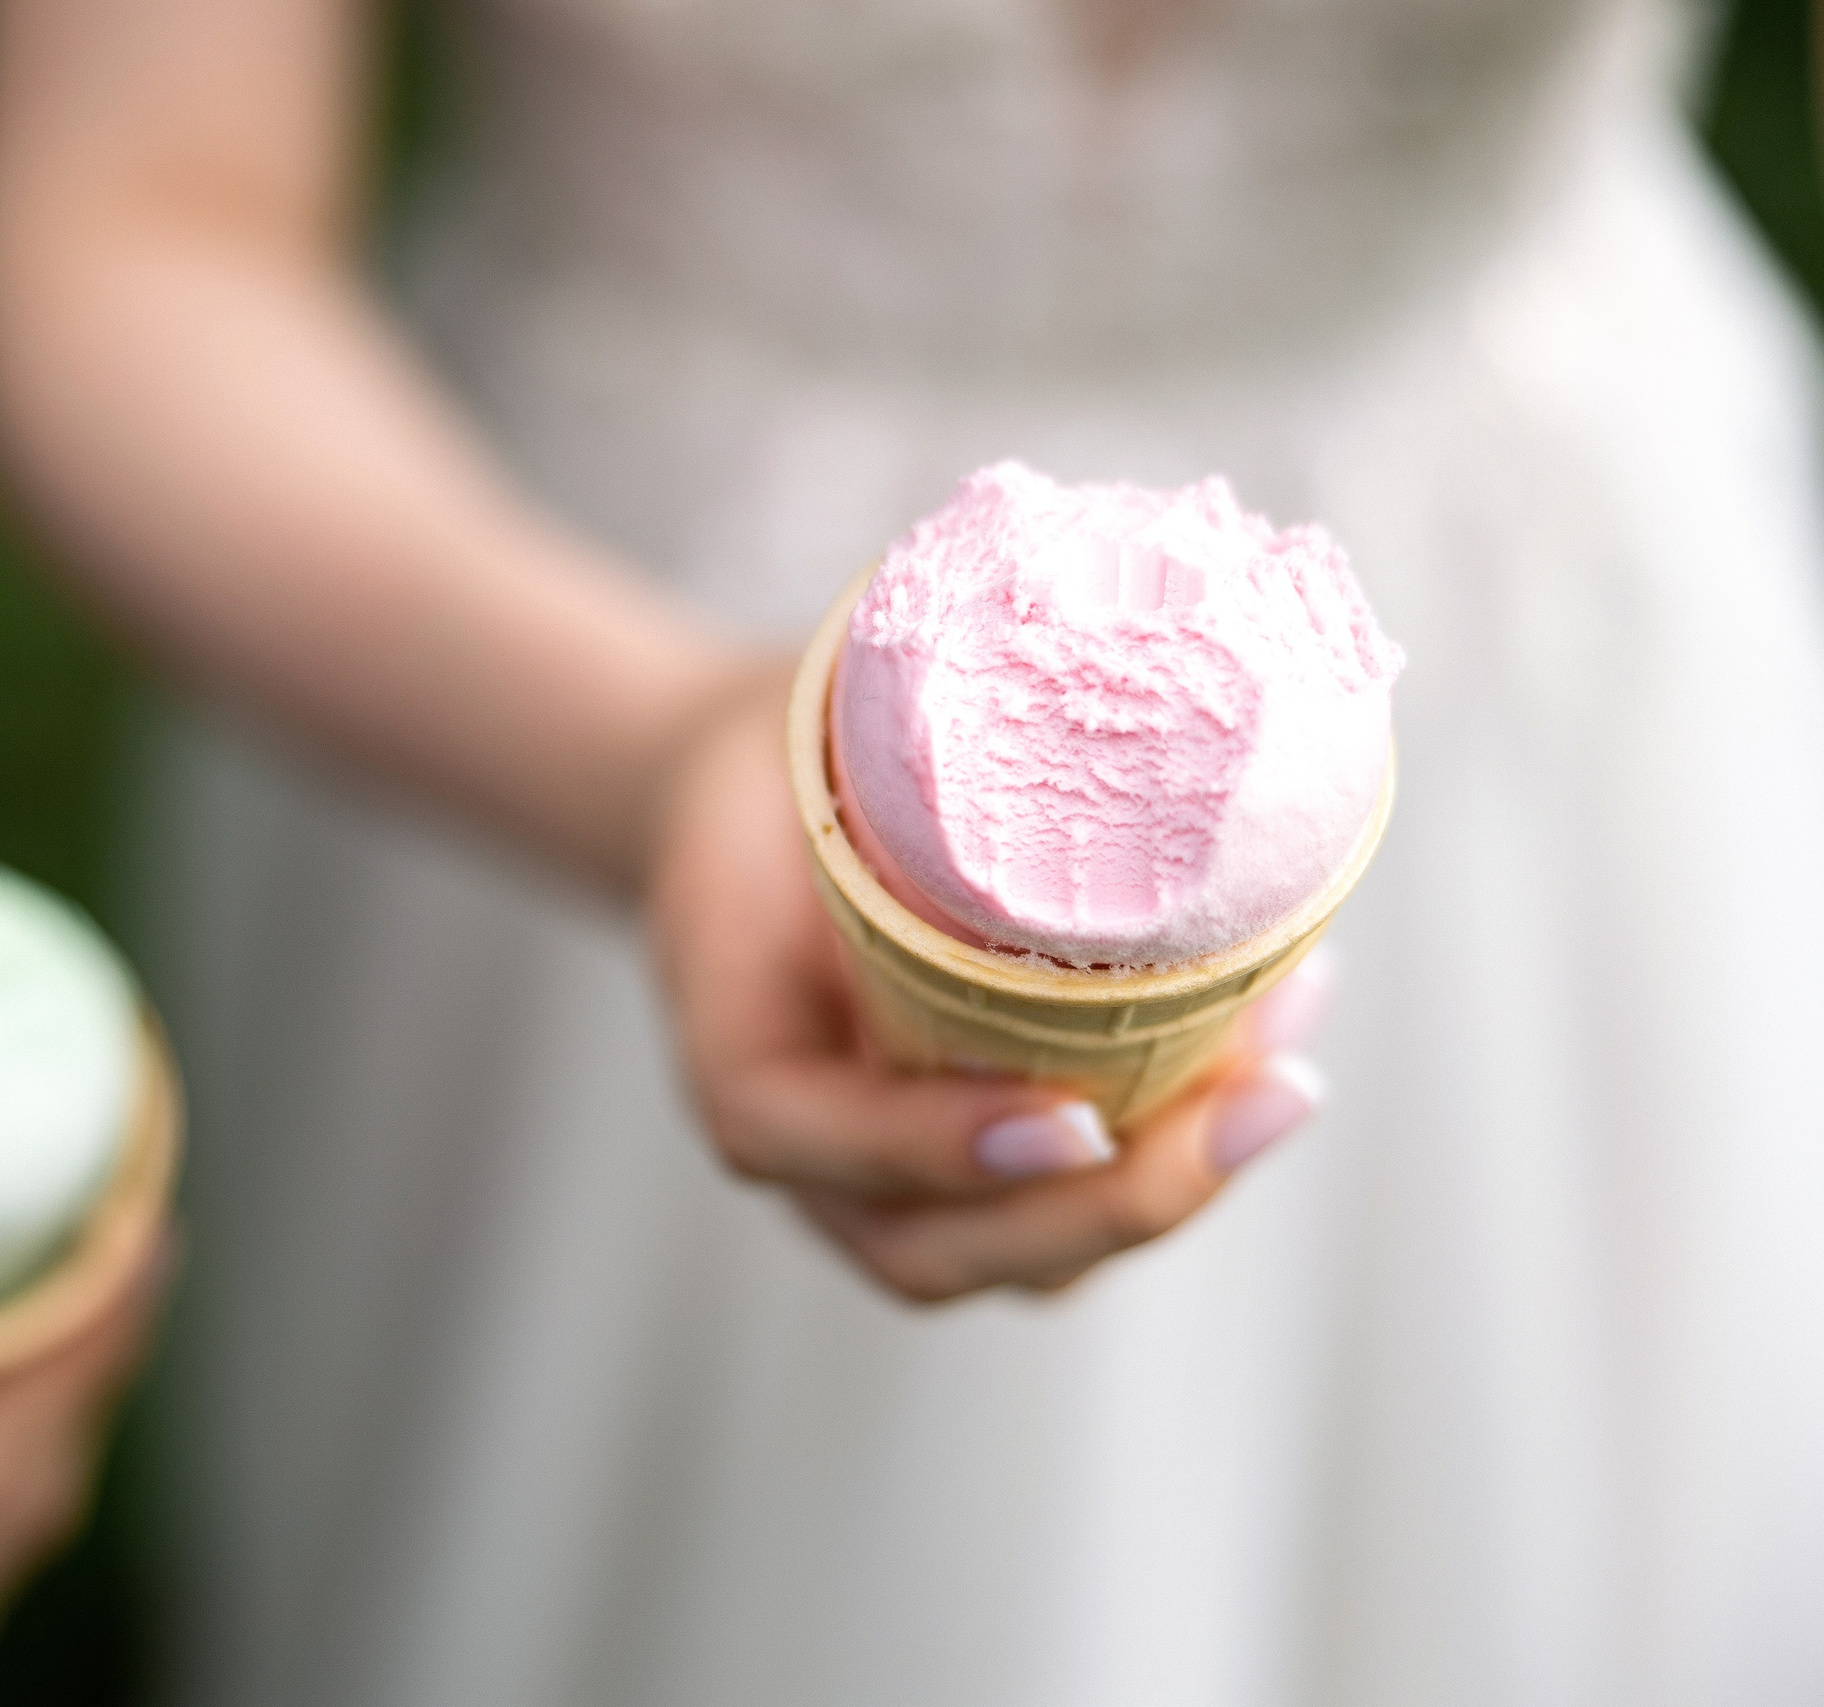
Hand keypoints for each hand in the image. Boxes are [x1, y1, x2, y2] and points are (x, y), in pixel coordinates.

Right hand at [645, 671, 1328, 1303]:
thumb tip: (1081, 616)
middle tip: (1261, 1102)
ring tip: (1286, 1073)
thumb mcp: (811, 740)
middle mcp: (810, 1149)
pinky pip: (1074, 1198)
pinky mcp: (978, 1158)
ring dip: (1174, 1186)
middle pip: (937, 1253)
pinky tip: (1275, 1041)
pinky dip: (1180, 1146)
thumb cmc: (788, 765)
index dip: (928, 1149)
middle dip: (1113, 1207)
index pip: (793, 1140)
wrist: (757, 799)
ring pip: (1026, 1256)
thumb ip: (898, 723)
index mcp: (733, 1047)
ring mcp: (893, 1174)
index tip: (1069, 1120)